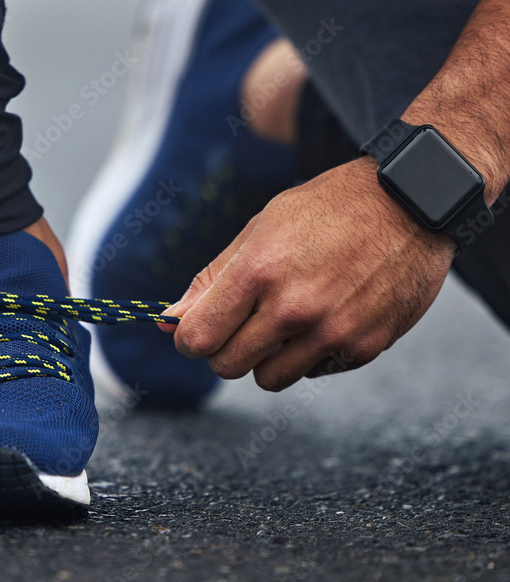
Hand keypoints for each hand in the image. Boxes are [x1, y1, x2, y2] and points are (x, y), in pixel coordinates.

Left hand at [157, 157, 453, 390]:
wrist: (410, 202)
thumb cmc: (327, 209)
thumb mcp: (261, 228)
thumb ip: (213, 279)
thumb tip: (169, 321)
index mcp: (259, 271)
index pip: (198, 338)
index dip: (189, 339)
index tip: (197, 330)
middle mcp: (293, 308)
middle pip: (227, 366)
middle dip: (225, 349)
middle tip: (243, 322)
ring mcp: (331, 332)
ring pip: (268, 379)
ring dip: (266, 358)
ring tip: (284, 321)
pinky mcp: (364, 347)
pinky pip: (313, 373)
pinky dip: (308, 355)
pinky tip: (323, 318)